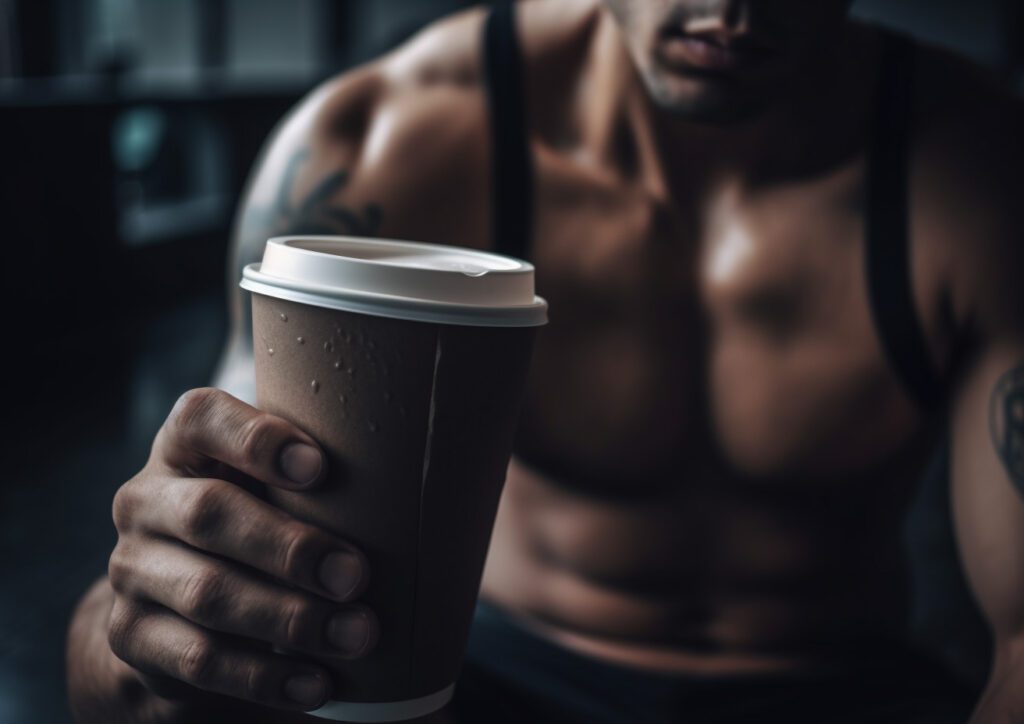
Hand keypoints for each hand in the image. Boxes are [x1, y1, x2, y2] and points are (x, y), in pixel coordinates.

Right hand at [106, 387, 377, 712]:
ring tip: (356, 634)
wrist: (176, 612)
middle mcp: (146, 500)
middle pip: (210, 513)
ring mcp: (132, 569)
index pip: (202, 418)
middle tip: (357, 575)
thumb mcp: (275, 491)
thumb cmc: (259, 526)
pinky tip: (316, 682)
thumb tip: (437, 497)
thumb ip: (322, 481)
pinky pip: (200, 658)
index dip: (256, 439)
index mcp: (184, 447)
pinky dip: (264, 675)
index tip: (320, 467)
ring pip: (208, 593)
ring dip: (290, 618)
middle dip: (290, 547)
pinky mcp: (133, 636)